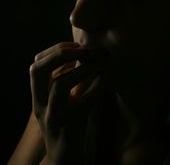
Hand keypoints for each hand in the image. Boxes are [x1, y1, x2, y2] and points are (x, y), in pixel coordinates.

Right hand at [30, 42, 103, 163]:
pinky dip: (96, 88)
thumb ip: (71, 76)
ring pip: (59, 85)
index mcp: (38, 94)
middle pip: (38, 69)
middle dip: (61, 53)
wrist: (65, 153)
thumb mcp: (65, 96)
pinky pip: (82, 103)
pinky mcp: (68, 126)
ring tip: (98, 65)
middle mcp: (39, 104)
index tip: (76, 45)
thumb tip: (86, 52)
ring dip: (82, 70)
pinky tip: (105, 81)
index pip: (37, 64)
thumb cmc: (68, 119)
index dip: (55, 50)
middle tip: (84, 50)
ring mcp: (52, 116)